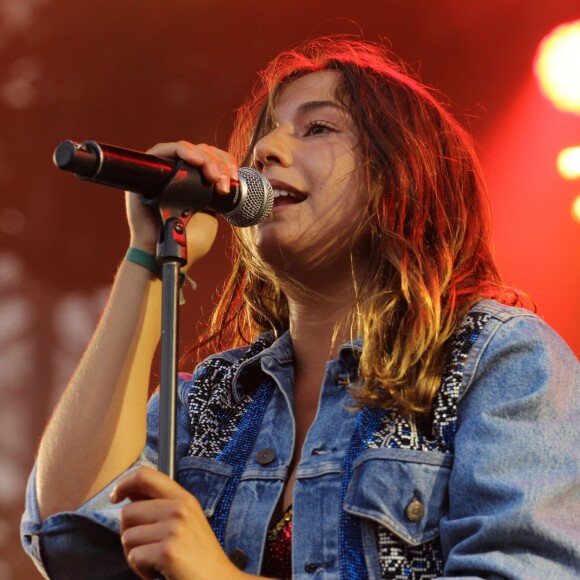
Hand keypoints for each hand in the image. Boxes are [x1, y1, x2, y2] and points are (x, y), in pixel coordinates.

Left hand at [111, 466, 249, 579]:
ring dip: (135, 555)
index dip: (124, 483)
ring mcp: (174, 529)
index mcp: (183, 498)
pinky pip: (134, 557)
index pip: (145, 475)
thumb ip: (161, 506)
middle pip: (127, 512)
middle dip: (129, 534)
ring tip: (157, 561)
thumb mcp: (185, 521)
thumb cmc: (198, 556)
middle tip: (148, 549)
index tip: (115, 497)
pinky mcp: (168, 551)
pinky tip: (160, 571)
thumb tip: (128, 494)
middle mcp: (179, 508)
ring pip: (127, 537)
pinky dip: (141, 570)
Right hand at [126, 141, 237, 265]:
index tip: (234, 179)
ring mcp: (162, 169)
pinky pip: (165, 149)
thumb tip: (226, 177)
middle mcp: (176, 172)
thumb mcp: (212, 214)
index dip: (225, 163)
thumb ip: (217, 196)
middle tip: (224, 183)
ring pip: (188, 149)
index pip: (211, 159)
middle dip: (219, 164)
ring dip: (206, 159)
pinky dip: (183, 151)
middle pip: (201, 152)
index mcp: (193, 182)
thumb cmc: (189, 239)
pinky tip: (196, 161)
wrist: (169, 253)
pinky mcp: (147, 169)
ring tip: (214, 176)